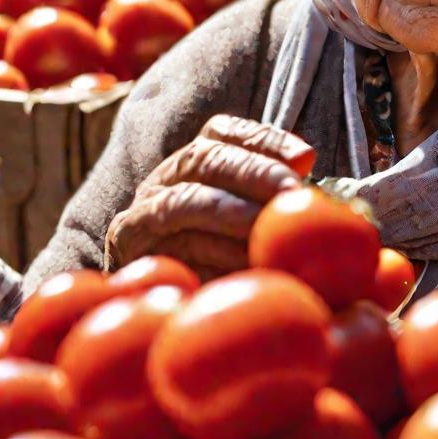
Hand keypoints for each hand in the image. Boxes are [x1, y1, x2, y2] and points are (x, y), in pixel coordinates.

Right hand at [105, 115, 312, 278]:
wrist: (153, 306)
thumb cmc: (219, 259)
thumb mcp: (253, 223)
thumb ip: (277, 197)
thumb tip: (310, 172)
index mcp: (197, 159)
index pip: (226, 132)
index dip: (266, 139)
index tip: (306, 158)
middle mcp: (168, 174)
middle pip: (209, 156)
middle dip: (257, 171)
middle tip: (293, 192)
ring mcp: (144, 204)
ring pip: (188, 197)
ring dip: (235, 212)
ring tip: (271, 230)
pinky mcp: (127, 239)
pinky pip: (167, 237)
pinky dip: (208, 250)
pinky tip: (242, 263)